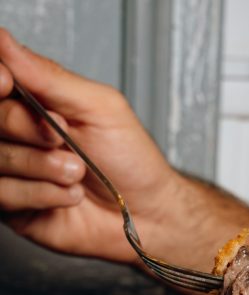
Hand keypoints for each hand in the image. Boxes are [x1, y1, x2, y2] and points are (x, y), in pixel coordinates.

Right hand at [0, 28, 176, 263]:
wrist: (147, 212)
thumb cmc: (132, 161)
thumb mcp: (100, 109)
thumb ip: (51, 77)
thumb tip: (3, 40)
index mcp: (36, 105)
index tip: (7, 83)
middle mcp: (19, 136)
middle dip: (27, 129)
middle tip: (64, 140)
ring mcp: (15, 172)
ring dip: (43, 166)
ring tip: (78, 172)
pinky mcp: (16, 207)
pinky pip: (3, 194)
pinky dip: (44, 194)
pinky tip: (71, 195)